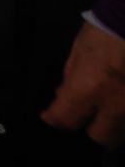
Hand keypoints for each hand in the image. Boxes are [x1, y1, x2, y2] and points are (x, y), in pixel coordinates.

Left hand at [41, 21, 124, 148]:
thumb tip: (63, 95)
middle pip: (101, 137)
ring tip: (107, 107)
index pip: (66, 119)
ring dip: (113, 124)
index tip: (51, 117)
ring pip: (124, 132)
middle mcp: (116, 103)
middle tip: (85, 117)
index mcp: (89, 87)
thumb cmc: (108, 29)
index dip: (55, 119)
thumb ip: (71, 78)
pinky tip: (121, 100)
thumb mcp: (78, 51)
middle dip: (90, 130)